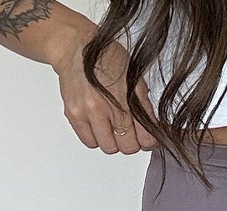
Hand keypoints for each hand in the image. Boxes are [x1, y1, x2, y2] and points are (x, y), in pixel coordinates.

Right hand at [51, 24, 157, 154]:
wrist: (76, 46)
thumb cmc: (106, 57)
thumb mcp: (134, 76)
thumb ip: (144, 106)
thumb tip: (153, 130)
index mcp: (125, 98)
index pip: (143, 140)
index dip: (146, 141)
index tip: (145, 137)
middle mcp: (105, 108)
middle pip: (125, 147)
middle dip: (129, 141)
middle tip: (127, 128)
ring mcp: (87, 113)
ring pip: (107, 147)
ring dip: (112, 140)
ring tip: (110, 123)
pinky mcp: (73, 115)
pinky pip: (89, 142)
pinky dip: (96, 137)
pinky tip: (98, 123)